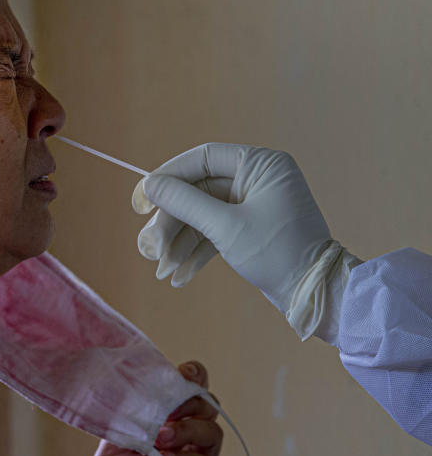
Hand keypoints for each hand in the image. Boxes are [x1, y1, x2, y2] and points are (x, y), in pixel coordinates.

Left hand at [78, 361, 221, 455]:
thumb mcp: (116, 439)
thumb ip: (135, 412)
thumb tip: (145, 383)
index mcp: (164, 421)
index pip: (189, 391)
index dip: (193, 377)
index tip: (183, 374)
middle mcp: (184, 439)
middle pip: (208, 406)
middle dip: (191, 400)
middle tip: (170, 408)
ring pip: (212, 431)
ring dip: (187, 429)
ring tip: (161, 438)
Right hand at [131, 143, 359, 339]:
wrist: (315, 296)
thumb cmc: (278, 254)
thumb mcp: (226, 227)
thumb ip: (184, 202)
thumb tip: (149, 185)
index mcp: (260, 164)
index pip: (202, 159)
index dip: (167, 178)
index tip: (141, 201)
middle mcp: (257, 178)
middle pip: (196, 191)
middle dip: (171, 222)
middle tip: (148, 248)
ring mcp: (252, 204)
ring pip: (201, 215)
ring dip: (178, 242)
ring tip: (161, 269)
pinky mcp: (248, 228)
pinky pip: (213, 231)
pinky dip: (194, 251)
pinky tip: (177, 275)